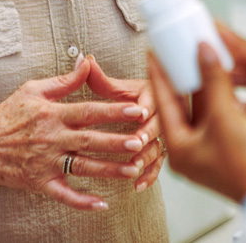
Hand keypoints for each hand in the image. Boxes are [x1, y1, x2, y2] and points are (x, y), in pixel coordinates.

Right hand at [0, 57, 149, 209]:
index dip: (114, 110)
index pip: (88, 111)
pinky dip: (82, 201)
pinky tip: (102, 204)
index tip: (137, 109)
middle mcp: (51, 139)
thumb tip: (87, 62)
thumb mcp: (32, 90)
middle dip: (117, 141)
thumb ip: (64, 81)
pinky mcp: (40, 182)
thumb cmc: (6, 115)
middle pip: (90, 140)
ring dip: (109, 170)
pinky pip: (64, 194)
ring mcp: (46, 163)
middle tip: (141, 141)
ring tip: (133, 169)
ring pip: (83, 167)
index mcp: (51, 114)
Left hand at [85, 56, 164, 192]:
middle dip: (147, 134)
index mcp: (152, 95)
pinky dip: (149, 175)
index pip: (151, 100)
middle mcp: (160, 116)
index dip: (145, 106)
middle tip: (137, 142)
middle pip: (157, 125)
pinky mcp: (159, 151)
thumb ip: (100, 78)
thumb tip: (84, 60)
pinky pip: (157, 165)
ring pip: (157, 147)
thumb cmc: (132, 95)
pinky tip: (138, 185)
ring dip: (147, 157)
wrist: (151, 107)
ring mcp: (161, 136)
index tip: (139, 113)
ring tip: (135, 167)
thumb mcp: (117, 87)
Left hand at [150, 43, 245, 202]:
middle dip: (182, 76)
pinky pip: (222, 111)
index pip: (164, 103)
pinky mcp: (232, 142)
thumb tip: (204, 52)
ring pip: (204, 106)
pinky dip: (222, 92)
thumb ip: (214, 82)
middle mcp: (193, 147)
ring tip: (200, 54)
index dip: (159, 75)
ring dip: (204, 82)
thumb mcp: (225, 118)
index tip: (154, 52)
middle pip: (183, 104)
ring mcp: (213, 146)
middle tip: (177, 49)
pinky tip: (223, 73)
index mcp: (180, 147)